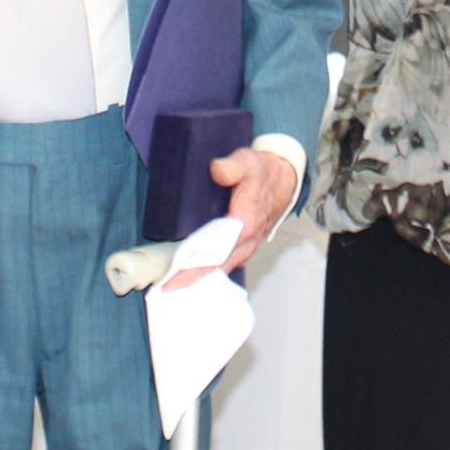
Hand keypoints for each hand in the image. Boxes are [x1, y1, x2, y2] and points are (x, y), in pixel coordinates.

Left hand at [165, 146, 300, 288]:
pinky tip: (190, 275)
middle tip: (164, 287)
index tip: (173, 276)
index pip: (216, 252)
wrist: (285, 179)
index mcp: (245, 224)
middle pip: (216, 268)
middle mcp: (246, 242)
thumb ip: (232, 166)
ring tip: (172, 285)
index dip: (194, 266)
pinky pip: (225, 264)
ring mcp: (246, 247)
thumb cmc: (262, 172)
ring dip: (198, 278)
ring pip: (221, 269)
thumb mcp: (248, 162)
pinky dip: (208, 272)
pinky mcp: (244, 246)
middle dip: (190, 279)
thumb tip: (216, 170)